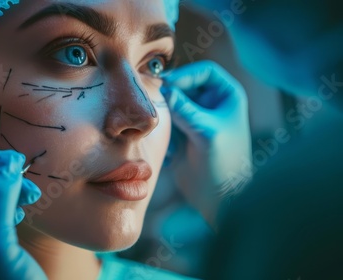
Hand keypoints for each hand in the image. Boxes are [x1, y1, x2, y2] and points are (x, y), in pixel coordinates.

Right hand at [160, 60, 250, 225]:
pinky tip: (158, 137)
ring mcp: (196, 119)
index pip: (205, 72)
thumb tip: (164, 88)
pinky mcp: (183, 134)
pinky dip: (160, 125)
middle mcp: (212, 104)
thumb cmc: (224, 164)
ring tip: (153, 120)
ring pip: (173, 103)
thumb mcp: (205, 133)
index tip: (167, 85)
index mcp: (227, 97)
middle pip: (185, 85)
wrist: (219, 198)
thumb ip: (185, 109)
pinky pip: (167, 121)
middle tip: (152, 100)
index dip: (185, 75)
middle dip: (170, 93)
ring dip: (163, 110)